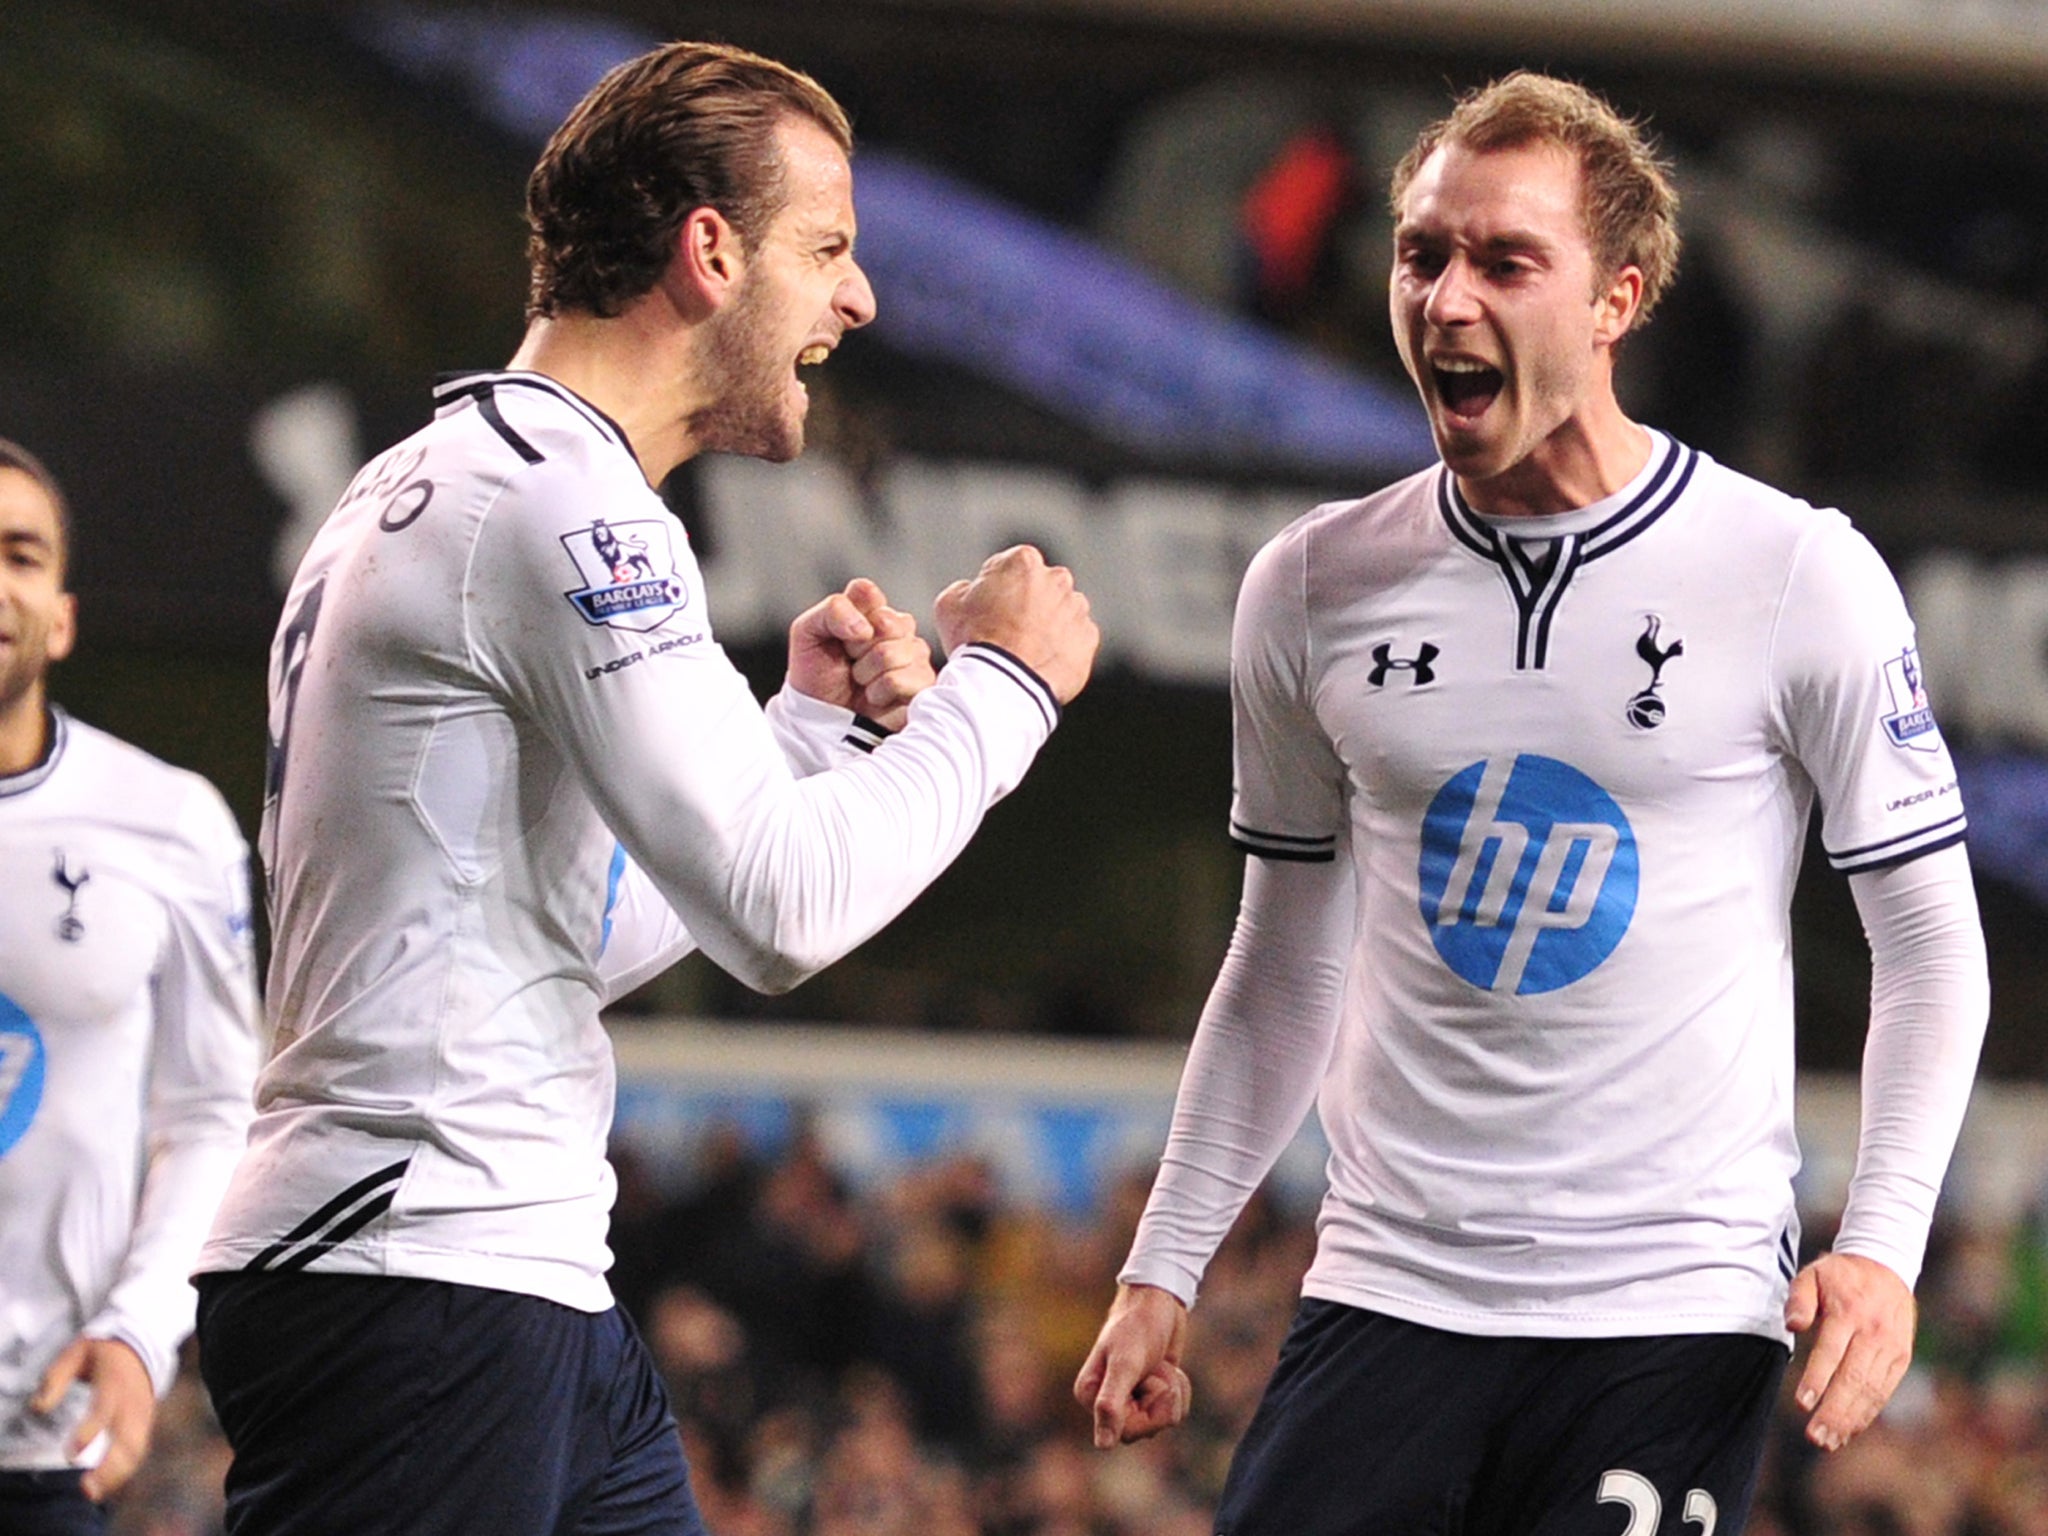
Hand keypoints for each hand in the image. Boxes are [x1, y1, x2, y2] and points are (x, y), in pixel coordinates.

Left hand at [30, 1336, 155, 1500]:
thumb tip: (38, 1409)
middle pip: (128, 1438)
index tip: (71, 1454)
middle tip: (85, 1488)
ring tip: (91, 1493)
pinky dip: (123, 1471)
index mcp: (115, 1381)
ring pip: (137, 1450)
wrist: (141, 1344)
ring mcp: (143, 1414)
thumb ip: (56, 1378)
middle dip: (109, 1466)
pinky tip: (103, 1485)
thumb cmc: (101, 1351)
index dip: (90, 1432)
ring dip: (117, 1475)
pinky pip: (139, 1451)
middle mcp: (133, 1401)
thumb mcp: (75, 1352)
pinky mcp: (145, 1424)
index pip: (105, 1409)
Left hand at [786, 578, 935, 731]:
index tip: (839, 637)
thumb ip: (833, 611)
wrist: (822, 719)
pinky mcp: (924, 683)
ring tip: (861, 682)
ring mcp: (915, 655)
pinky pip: (902, 679)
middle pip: (886, 621)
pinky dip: (880, 692)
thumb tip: (866, 627)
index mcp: (871, 610)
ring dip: (866, 674)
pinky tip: (876, 697)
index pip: (866, 592)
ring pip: (892, 652)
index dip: (848, 617)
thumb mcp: (807, 633)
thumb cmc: (817, 675)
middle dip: (858, 648)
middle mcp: (898, 628)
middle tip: (850, 662)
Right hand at [934, 545, 1098, 704]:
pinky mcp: (1088, 639)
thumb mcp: (949, 605)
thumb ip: (965, 589)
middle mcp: (1058, 579)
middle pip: (1041, 588)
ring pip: (1062, 613)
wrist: (1003, 685)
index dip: (998, 590)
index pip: (1012, 568)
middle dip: (1029, 604)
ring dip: (1049, 626)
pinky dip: (1063, 650)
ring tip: (1025, 653)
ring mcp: (1077, 609)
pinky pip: (1076, 640)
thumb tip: (972, 591)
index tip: (990, 611)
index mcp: (1024, 561)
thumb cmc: (973, 641)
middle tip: (1009, 633)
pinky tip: (1041, 664)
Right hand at [1073, 1282, 1191, 1448]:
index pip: (1123, 1433)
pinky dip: (1179, 1389)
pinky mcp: (1151, 1392)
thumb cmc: (1138, 1325)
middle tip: (1156, 1370)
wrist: (1161, 1299)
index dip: (1147, 1415)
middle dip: (1161, 1400)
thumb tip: (1102, 1445)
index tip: (1151, 1385)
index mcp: (1090, 1395)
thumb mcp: (1126, 1364)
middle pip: (1145, 1430)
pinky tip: (1169, 1367)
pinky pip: (1173, 1410)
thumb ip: (1111, 1404)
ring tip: (1159, 1365)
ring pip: (1162, 1421)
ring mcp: (1130, 1397)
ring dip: (1171, 1391)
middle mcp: (1106, 1400)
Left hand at [1785, 1251, 1916, 1451]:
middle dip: (1834, 1411)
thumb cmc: (1839, 1275)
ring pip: (1872, 1390)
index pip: (1831, 1351)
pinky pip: (1885, 1390)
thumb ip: (1799, 1299)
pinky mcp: (1901, 1357)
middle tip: (1815, 1436)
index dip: (1817, 1379)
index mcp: (1848, 1312)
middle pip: (1854, 1379)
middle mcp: (1873, 1333)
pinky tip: (1851, 1430)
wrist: (1886, 1265)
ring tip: (1830, 1441)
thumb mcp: (1812, 1274)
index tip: (1802, 1403)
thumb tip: (1792, 1325)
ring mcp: (1891, 1347)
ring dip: (1851, 1419)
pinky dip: (1868, 1412)